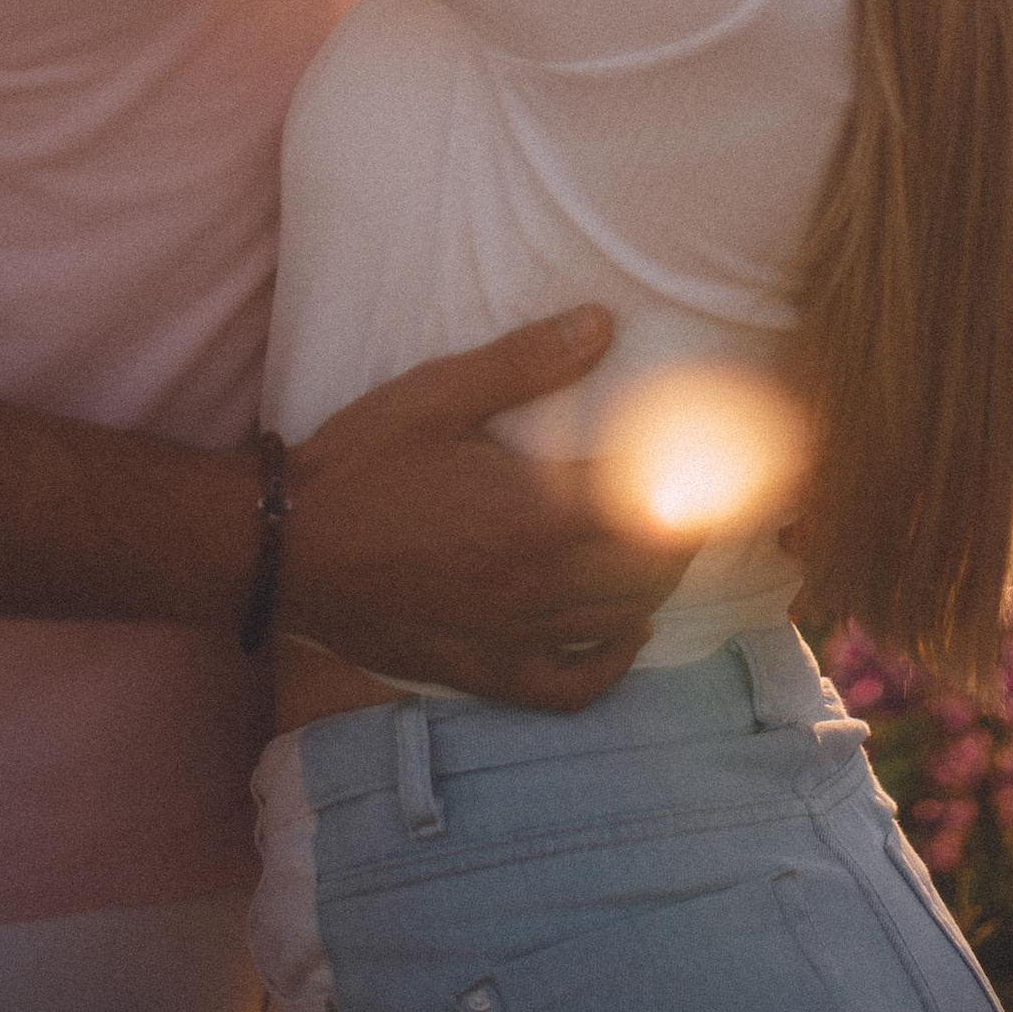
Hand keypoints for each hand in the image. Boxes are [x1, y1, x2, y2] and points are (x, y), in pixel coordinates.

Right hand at [279, 306, 693, 714]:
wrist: (284, 548)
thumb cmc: (361, 463)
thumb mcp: (440, 395)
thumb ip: (526, 363)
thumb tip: (603, 323)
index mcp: (533, 513)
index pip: (652, 510)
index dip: (701, 489)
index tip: (728, 465)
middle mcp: (535, 583)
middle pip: (648, 572)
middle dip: (687, 535)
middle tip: (698, 497)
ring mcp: (511, 635)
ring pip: (617, 623)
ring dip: (656, 587)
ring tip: (665, 548)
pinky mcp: (481, 670)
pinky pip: (566, 688)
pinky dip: (608, 666)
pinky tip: (622, 636)